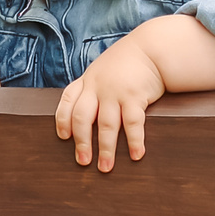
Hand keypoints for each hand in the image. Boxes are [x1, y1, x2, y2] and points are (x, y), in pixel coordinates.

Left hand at [56, 42, 165, 172]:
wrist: (152, 48)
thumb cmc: (127, 62)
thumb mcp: (103, 69)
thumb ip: (93, 87)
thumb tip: (86, 115)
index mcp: (87, 80)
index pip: (67, 101)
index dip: (62, 120)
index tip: (64, 137)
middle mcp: (98, 86)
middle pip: (82, 118)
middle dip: (81, 142)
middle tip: (84, 162)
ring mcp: (115, 91)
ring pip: (105, 125)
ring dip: (106, 149)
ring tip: (106, 167)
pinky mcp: (135, 96)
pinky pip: (133, 123)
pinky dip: (134, 141)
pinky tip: (136, 155)